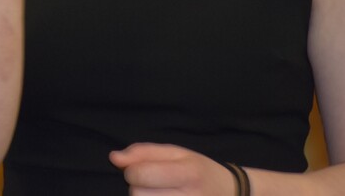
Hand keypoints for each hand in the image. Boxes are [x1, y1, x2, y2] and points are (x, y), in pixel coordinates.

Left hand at [109, 143, 235, 194]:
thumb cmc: (200, 171)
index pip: (140, 174)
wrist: (230, 195)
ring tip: (158, 195)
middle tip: (153, 185)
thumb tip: (113, 157)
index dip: (132, 170)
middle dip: (137, 187)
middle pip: (137, 195)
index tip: (141, 170)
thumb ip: (144, 152)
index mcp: (188, 172)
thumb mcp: (178, 153)